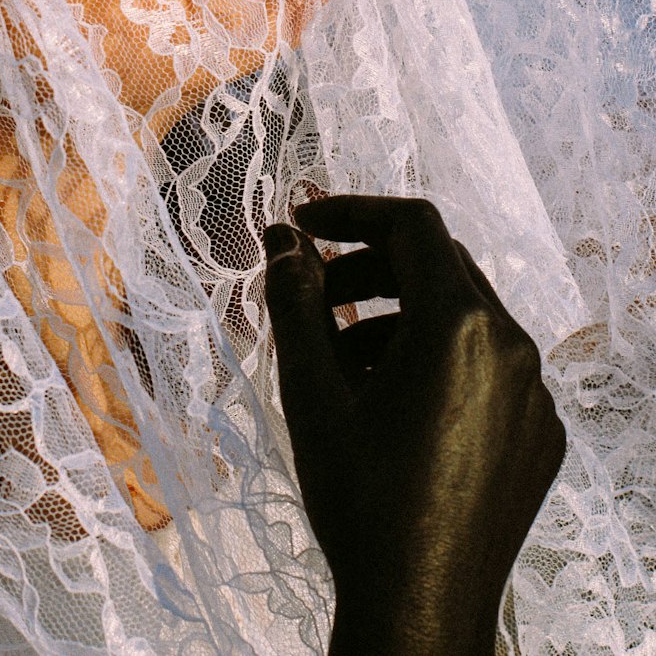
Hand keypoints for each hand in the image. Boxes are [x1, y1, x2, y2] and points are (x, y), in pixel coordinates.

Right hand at [264, 196, 565, 655]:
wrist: (420, 610)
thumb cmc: (360, 499)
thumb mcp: (311, 391)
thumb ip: (295, 300)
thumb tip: (281, 239)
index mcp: (461, 325)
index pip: (413, 225)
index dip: (353, 213)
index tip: (303, 226)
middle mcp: (513, 348)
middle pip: (440, 268)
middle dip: (371, 268)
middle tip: (314, 296)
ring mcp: (535, 395)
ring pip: (465, 319)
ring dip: (400, 318)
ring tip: (342, 362)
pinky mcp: (541, 436)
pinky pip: (490, 370)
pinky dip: (438, 363)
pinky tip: (390, 407)